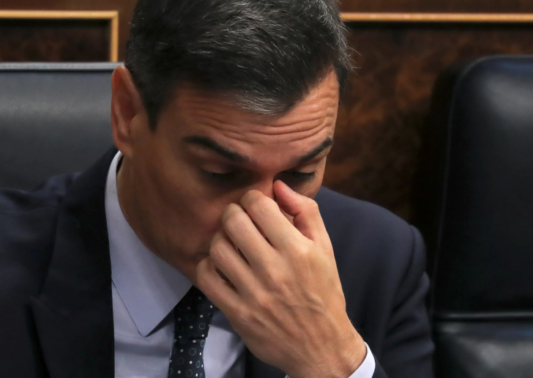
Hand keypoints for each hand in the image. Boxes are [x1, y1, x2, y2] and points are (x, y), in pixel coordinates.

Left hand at [196, 181, 365, 377]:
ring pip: (217, 248)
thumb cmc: (324, 292)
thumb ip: (306, 212)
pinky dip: (208, 265)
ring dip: (221, 239)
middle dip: (234, 213)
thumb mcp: (325, 249)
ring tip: (231, 243)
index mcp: (298, 250)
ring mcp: (254, 293)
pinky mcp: (238, 313)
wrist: (322, 346)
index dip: (253, 198)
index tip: (256, 205)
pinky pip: (207, 278)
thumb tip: (279, 186)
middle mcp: (275, 270)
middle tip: (239, 220)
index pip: (259, 206)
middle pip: (234, 222)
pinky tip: (221, 265)